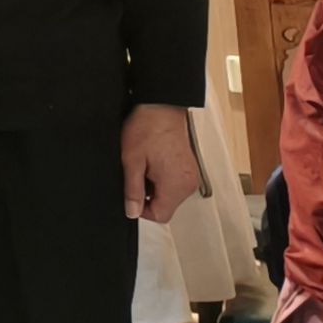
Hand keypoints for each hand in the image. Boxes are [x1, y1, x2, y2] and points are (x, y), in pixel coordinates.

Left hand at [122, 104, 199, 223]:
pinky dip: (163, 178)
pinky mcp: (190, 169)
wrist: (162, 108)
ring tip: (147, 165)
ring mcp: (191, 176)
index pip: (161, 215)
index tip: (132, 195)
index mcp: (176, 185)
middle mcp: (188, 184)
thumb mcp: (132, 161)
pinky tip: (155, 162)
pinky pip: (175, 184)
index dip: (142, 209)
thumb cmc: (148, 128)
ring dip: (155, 186)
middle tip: (138, 173)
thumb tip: (132, 211)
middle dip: (148, 195)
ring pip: (170, 196)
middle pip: (166, 206)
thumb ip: (132, 190)